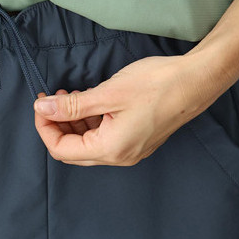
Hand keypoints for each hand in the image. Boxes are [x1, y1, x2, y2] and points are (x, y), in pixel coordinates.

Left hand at [32, 45, 237, 165]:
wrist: (196, 81)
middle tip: (51, 98)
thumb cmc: (156, 84)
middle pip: (73, 151)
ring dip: (73, 123)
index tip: (41, 102)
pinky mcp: (138, 139)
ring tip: (69, 95)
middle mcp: (120, 156)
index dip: (44, 127)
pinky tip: (88, 101)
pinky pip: (104, 138)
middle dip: (57, 125)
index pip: (61, 150)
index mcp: (111, 149)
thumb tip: (43, 108)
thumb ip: (73, 106)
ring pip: (88, 144)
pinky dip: (91, 122)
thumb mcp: (108, 93)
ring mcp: (131, 150)